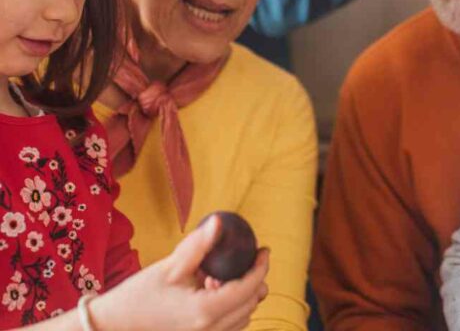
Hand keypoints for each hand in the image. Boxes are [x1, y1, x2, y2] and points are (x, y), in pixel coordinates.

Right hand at [88, 216, 269, 330]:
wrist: (113, 327)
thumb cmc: (138, 296)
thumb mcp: (169, 267)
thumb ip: (198, 246)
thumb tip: (220, 222)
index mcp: (205, 312)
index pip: (248, 288)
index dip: (261, 267)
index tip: (264, 250)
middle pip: (250, 305)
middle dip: (255, 280)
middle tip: (246, 259)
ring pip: (242, 320)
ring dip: (243, 297)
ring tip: (222, 278)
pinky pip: (228, 329)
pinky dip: (232, 311)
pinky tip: (213, 294)